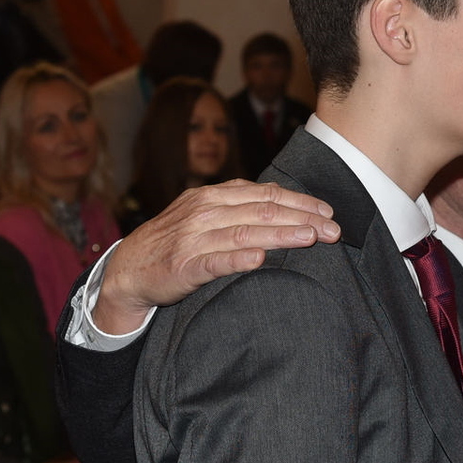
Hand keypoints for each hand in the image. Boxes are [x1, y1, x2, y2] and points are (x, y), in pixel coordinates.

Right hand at [93, 180, 340, 335]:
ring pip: (245, 233)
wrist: (128, 268)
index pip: (267, 194)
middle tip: (333, 230)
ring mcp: (194, 238)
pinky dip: (238, 259)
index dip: (301, 202)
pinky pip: (215, 261)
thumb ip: (240, 205)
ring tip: (310, 238)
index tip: (329, 213)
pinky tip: (260, 259)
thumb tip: (285, 199)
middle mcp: (206, 212)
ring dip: (282, 235)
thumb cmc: (177, 240)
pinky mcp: (183, 266)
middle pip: (263, 211)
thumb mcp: (206, 213)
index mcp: (215, 196)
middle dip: (303, 219)